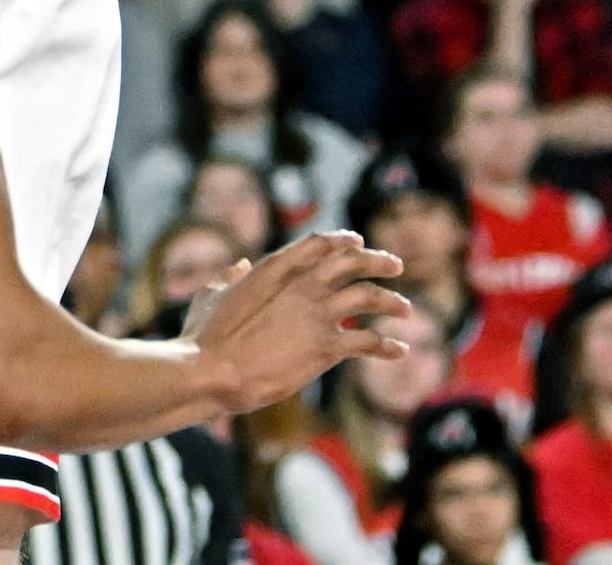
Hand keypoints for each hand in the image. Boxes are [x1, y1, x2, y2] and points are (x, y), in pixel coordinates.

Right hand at [182, 230, 415, 413]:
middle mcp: (303, 286)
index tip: (358, 241)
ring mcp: (317, 315)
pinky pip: (368, 342)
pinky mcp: (326, 349)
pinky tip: (400, 351)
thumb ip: (229, 277)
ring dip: (391, 301)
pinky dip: (388, 345)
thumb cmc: (204, 337)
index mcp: (275, 269)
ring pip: (369, 297)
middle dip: (377, 261)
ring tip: (406, 309)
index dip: (342, 241)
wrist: (212, 370)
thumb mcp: (211, 295)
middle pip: (352, 263)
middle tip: (396, 265)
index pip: (319, 244)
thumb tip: (239, 265)